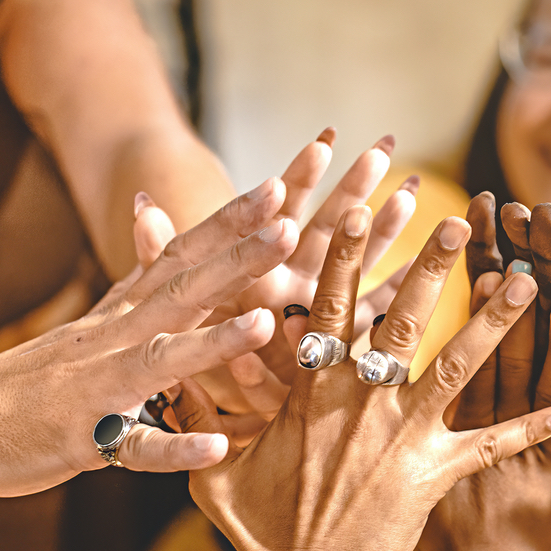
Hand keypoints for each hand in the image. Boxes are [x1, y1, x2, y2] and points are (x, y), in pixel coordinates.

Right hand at [0, 183, 301, 497]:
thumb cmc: (30, 378)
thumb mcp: (90, 324)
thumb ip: (134, 284)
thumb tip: (155, 219)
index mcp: (120, 313)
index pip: (179, 255)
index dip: (228, 222)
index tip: (276, 189)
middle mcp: (114, 339)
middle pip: (182, 290)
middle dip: (238, 257)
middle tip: (290, 223)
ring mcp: (98, 388)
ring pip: (163, 360)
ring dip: (215, 341)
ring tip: (268, 323)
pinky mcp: (84, 441)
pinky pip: (135, 447)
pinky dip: (174, 447)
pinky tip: (215, 446)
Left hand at [132, 133, 418, 415]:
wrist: (199, 410)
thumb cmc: (185, 347)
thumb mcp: (167, 300)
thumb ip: (159, 254)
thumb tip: (140, 201)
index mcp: (259, 267)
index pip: (282, 212)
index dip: (300, 178)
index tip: (324, 140)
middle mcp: (296, 286)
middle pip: (329, 230)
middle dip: (355, 190)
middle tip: (382, 148)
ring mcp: (319, 319)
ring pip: (359, 272)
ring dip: (383, 236)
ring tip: (408, 198)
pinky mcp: (331, 359)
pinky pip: (358, 334)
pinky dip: (382, 307)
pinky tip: (410, 278)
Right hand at [173, 204, 550, 550]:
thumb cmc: (253, 535)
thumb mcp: (211, 470)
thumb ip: (200, 418)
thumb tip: (169, 380)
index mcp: (310, 392)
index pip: (328, 306)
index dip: (345, 254)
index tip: (363, 207)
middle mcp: (361, 403)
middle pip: (401, 320)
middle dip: (432, 266)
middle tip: (462, 219)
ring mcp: (402, 438)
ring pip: (456, 367)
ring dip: (494, 324)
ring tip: (530, 284)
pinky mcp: (432, 478)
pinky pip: (488, 448)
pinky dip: (530, 430)